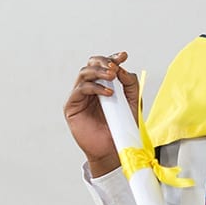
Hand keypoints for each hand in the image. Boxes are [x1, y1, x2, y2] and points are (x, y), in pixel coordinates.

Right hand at [64, 52, 138, 176]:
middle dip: (103, 61)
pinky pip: (80, 90)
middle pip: (91, 64)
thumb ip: (130, 83)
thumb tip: (122, 69)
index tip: (123, 56)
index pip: (105, 65)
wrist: (114, 148)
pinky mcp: (72, 106)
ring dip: (98, 71)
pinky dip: (94, 87)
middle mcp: (91, 87)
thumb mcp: (133, 101)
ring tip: (112, 76)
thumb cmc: (122, 126)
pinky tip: (108, 93)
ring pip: (84, 73)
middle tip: (114, 66)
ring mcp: (80, 96)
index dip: (112, 57)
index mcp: (104, 84)